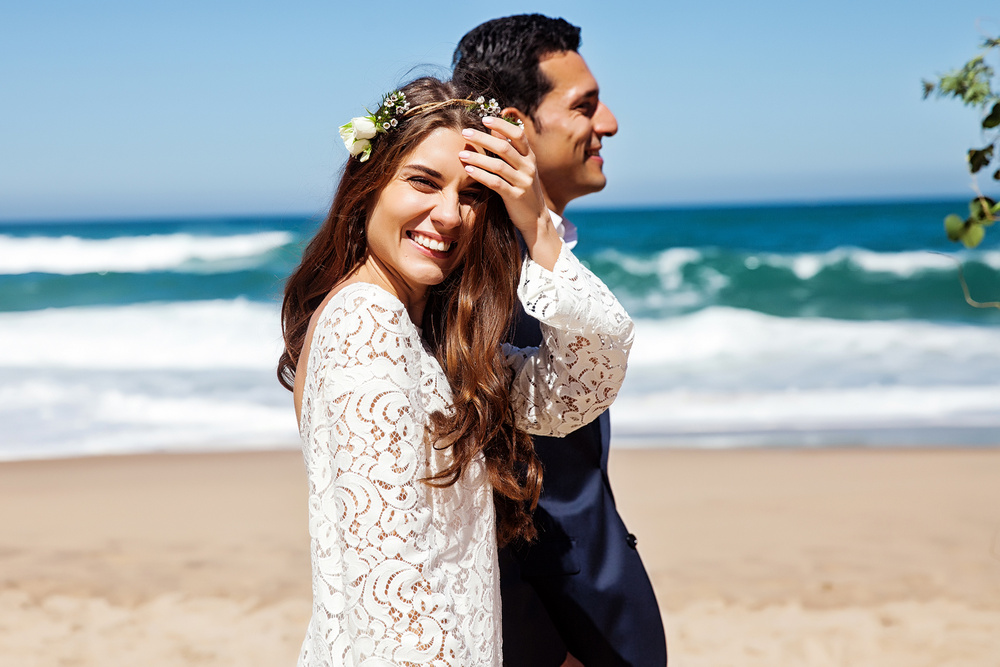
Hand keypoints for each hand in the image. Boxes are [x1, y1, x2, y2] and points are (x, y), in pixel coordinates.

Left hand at [458, 117, 560, 269]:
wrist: (536, 218)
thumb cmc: (523, 190)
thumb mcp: (521, 168)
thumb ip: (510, 150)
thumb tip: (495, 130)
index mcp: (530, 157)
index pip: (518, 135)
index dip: (502, 125)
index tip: (485, 119)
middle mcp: (529, 168)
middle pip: (505, 148)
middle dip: (483, 138)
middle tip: (465, 132)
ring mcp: (523, 182)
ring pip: (498, 165)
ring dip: (478, 158)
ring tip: (461, 153)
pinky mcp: (515, 197)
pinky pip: (496, 183)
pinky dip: (481, 175)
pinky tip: (468, 170)